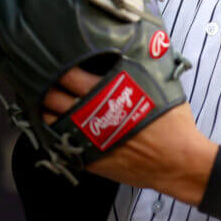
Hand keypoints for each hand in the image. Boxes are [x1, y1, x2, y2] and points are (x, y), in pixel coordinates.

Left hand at [42, 67, 218, 206]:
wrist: (177, 162)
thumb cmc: (173, 124)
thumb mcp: (161, 87)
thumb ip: (138, 73)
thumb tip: (132, 58)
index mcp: (109, 93)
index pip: (72, 76)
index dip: (61, 68)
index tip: (56, 62)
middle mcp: (93, 115)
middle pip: (55, 97)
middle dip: (47, 87)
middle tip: (45, 80)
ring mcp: (88, 139)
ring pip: (51, 121)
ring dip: (45, 110)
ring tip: (43, 102)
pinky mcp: (89, 159)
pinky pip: (61, 144)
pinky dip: (54, 134)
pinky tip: (55, 127)